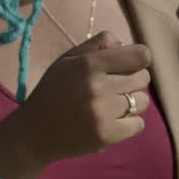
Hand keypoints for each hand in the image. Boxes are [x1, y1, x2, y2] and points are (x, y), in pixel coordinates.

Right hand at [0, 31, 151, 178]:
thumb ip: (95, 46)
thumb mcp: (67, 61)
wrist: (34, 133)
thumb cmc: (53, 92)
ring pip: (143, 101)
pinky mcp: (106, 135)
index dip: (138, 58)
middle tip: (116, 86)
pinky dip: (130, 123)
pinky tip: (113, 120)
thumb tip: (122, 42)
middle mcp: (97, 87)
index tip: (130, 64)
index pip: (140, 56)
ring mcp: (103, 113)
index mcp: (88, 65)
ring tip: (114, 104)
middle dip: (134, 79)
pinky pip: (139, 124)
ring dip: (133, 102)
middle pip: (143, 78)